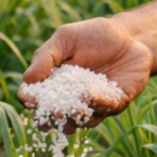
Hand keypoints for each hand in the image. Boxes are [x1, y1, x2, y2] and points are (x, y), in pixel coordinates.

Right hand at [17, 17, 152, 132]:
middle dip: (54, 116)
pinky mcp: (116, 103)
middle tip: (54, 109)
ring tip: (75, 107)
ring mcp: (95, 105)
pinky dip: (99, 104)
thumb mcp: (65, 39)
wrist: (128, 35)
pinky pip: (107, 109)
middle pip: (57, 118)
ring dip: (77, 116)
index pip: (37, 100)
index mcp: (55, 86)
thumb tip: (27, 79)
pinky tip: (91, 94)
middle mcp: (73, 101)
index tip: (29, 97)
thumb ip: (46, 57)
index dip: (31, 101)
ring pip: (82, 120)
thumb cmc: (92, 35)